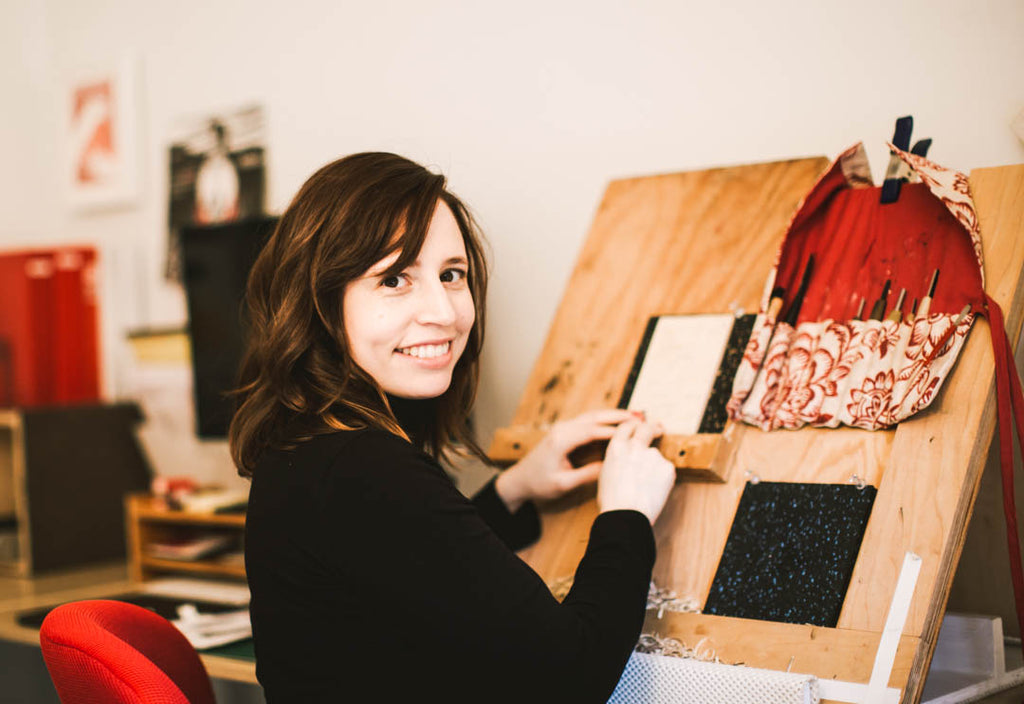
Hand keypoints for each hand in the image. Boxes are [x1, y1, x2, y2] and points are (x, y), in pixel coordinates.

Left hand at [494, 409, 637, 511]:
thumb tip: (611, 468)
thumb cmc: (539, 483)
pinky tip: (619, 421)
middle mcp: (563, 429)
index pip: (593, 431)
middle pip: (595, 417)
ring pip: (593, 416)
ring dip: (614, 414)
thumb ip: (587, 475)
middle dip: (619, 415)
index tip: (636, 431)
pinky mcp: (565, 430)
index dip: (616, 430)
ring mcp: (563, 427)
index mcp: (562, 440)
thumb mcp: (564, 484)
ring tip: (636, 415)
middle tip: (642, 416)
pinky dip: (605, 419)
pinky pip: (588, 420)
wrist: (520, 479)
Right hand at [597, 418, 675, 523]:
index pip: (627, 426)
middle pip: (647, 428)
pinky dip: (663, 478)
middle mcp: (635, 446)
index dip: (634, 425)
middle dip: (653, 428)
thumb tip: (626, 458)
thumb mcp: (606, 473)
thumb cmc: (612, 501)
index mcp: (616, 447)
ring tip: (646, 487)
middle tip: (659, 430)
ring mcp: (653, 456)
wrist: (626, 514)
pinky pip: (666, 470)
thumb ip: (618, 459)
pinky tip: (654, 491)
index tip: (640, 426)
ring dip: (654, 466)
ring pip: (657, 457)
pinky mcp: (668, 467)